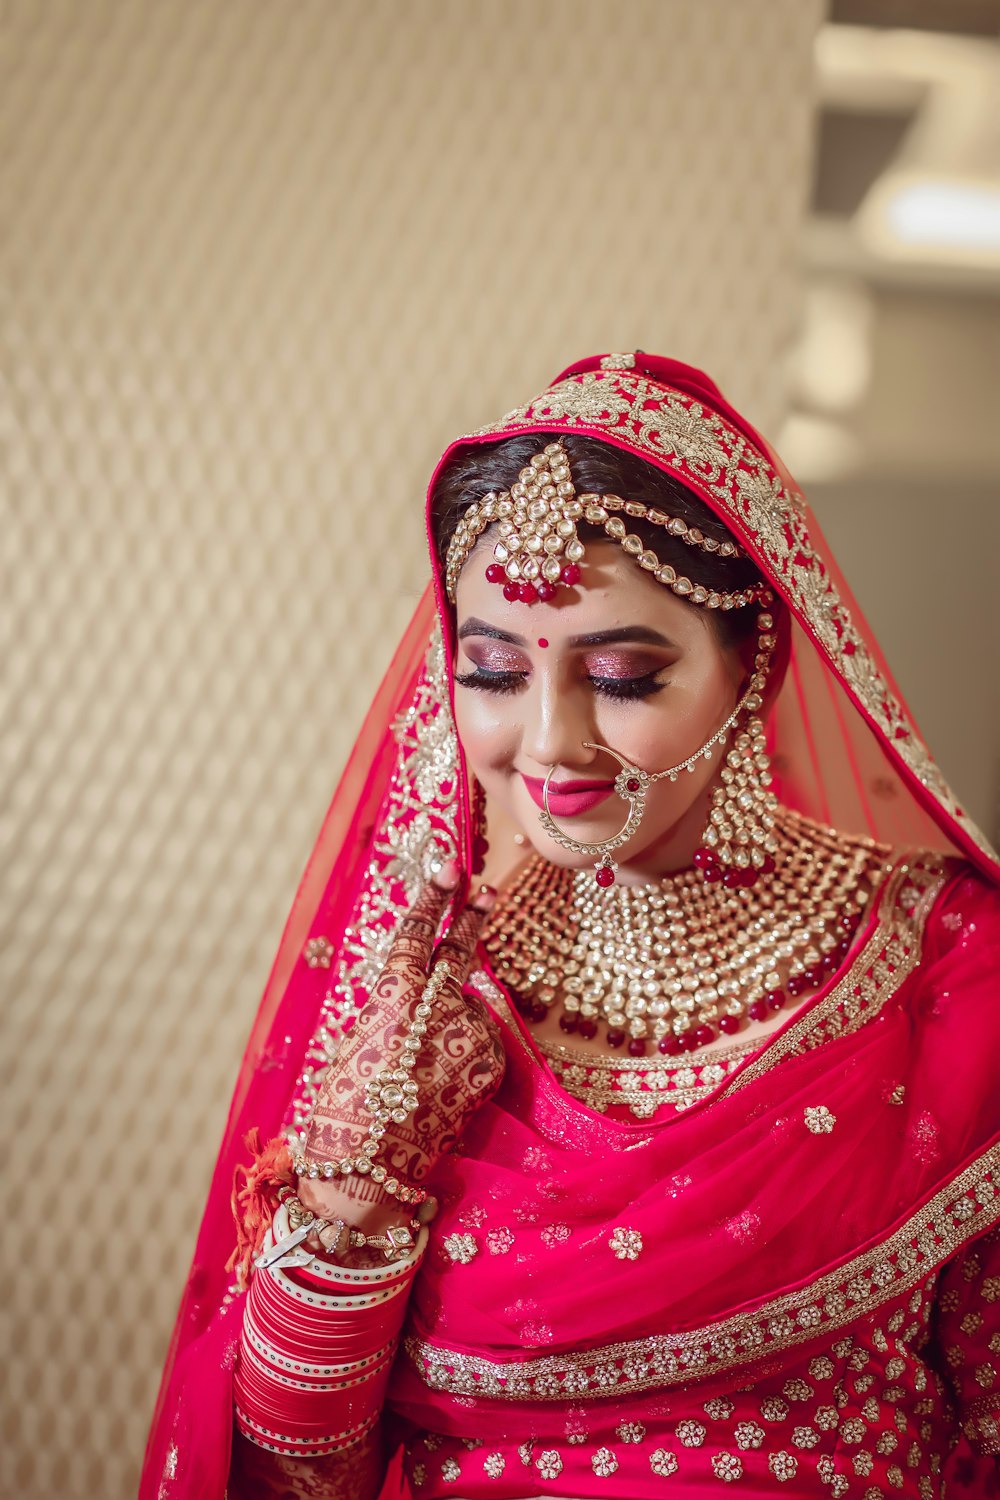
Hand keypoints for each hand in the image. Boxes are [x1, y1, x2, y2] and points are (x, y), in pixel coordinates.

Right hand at [296, 862, 505, 1238]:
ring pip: (465, 1011)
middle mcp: (440, 1009)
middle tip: (485, 888)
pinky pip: (477, 1044)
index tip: (449, 866)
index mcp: (396, 996)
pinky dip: (461, 1051)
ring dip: (449, 1022)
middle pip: (461, 952)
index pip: (419, 934)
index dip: (433, 897)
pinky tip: (437, 1081)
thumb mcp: (359, 1036)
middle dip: (471, 917)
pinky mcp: (489, 1069)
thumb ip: (396, 1004)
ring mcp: (470, 1040)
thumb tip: (424, 987)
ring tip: (418, 1064)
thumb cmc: (345, 1104)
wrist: (368, 1171)